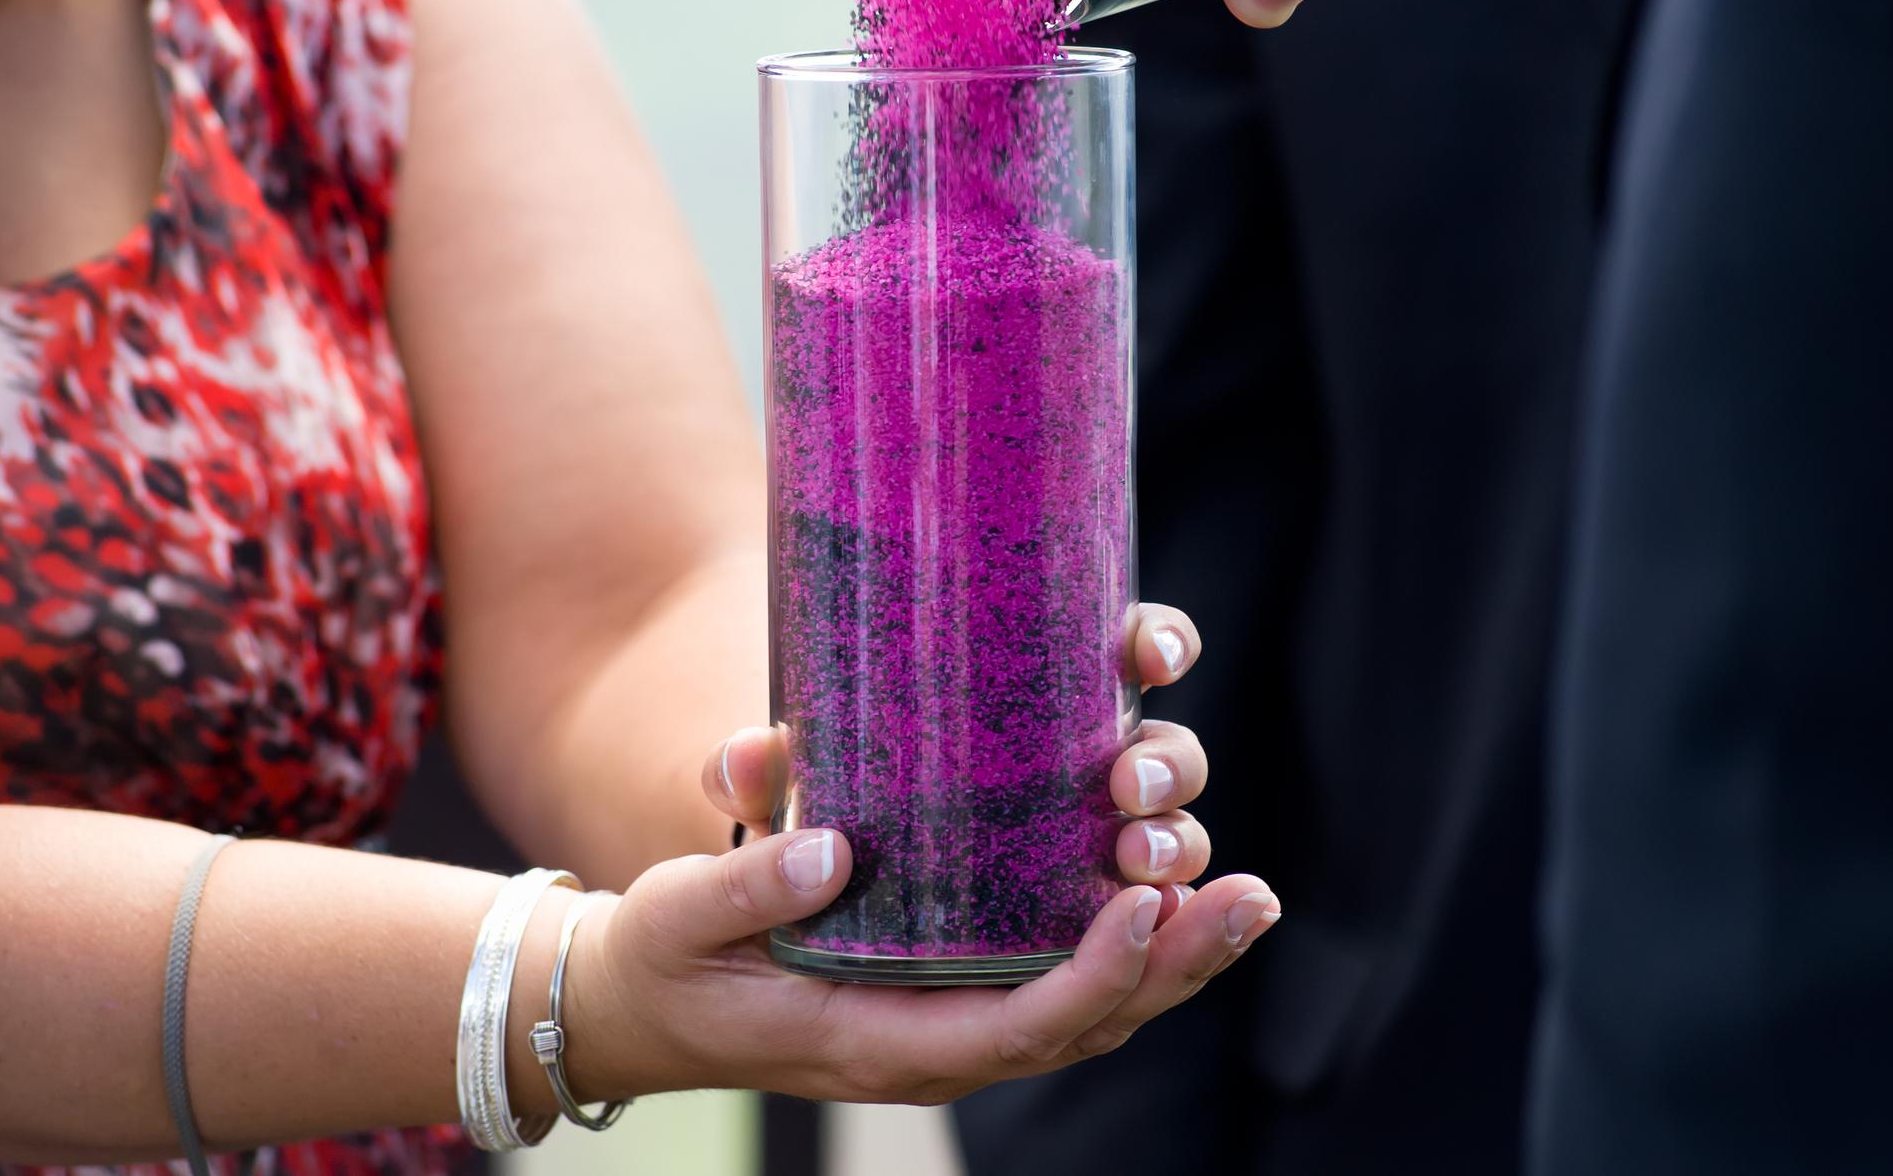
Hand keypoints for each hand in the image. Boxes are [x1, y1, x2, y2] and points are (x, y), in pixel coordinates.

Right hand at [566, 604, 1277, 1103]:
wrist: (642, 1010)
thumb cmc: (663, 962)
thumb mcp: (675, 920)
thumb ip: (745, 885)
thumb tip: (831, 846)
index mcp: (879, 1041)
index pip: (1017, 1025)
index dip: (1092, 973)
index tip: (1143, 904)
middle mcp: (936, 1046)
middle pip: (1087, 1026)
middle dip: (1176, 966)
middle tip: (1250, 898)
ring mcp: (953, 1024)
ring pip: (1093, 1012)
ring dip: (1177, 960)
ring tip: (1249, 898)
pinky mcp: (957, 992)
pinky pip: (1067, 988)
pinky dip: (1136, 952)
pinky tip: (1181, 899)